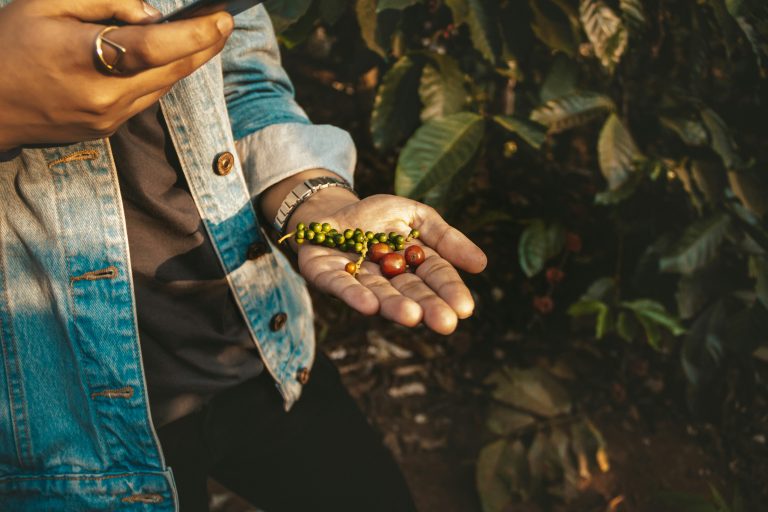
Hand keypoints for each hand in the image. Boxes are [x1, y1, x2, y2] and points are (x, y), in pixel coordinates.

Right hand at [0, 0, 233, 149]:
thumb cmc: (8, 44)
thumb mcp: (44, 3)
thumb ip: (103, 2)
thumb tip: (152, 14)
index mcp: (83, 58)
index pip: (155, 47)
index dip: (195, 34)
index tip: (222, 18)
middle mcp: (104, 95)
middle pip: (171, 71)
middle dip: (204, 46)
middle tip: (223, 22)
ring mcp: (108, 117)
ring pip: (164, 87)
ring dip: (187, 62)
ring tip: (204, 36)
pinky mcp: (107, 129)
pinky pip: (147, 99)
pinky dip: (163, 78)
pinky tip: (170, 60)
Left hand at [294, 194, 486, 334]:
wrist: (331, 209)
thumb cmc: (377, 216)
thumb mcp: (417, 216)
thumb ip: (445, 238)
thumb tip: (481, 264)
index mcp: (411, 266)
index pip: (434, 277)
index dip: (449, 291)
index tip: (464, 309)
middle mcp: (385, 279)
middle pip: (409, 292)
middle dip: (426, 306)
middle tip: (445, 323)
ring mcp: (355, 278)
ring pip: (377, 293)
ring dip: (394, 306)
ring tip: (412, 316)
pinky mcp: (325, 273)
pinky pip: (339, 284)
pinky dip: (353, 295)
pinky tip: (368, 305)